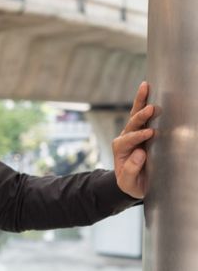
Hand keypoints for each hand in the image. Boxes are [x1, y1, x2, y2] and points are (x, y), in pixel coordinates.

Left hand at [112, 81, 154, 198]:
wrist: (133, 183)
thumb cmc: (132, 183)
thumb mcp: (128, 183)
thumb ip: (130, 171)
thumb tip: (139, 153)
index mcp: (120, 150)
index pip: (127, 141)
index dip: (137, 137)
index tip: (150, 134)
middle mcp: (125, 139)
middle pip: (130, 124)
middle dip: (140, 116)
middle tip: (151, 109)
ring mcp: (133, 133)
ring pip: (135, 115)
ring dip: (140, 101)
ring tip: (145, 87)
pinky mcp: (142, 130)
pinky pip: (142, 114)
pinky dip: (144, 101)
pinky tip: (148, 87)